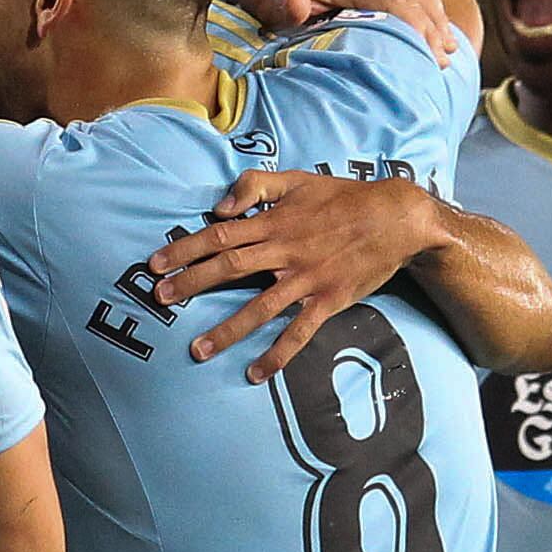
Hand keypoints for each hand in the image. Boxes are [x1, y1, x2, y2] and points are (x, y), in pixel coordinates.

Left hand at [151, 171, 440, 374]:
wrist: (396, 217)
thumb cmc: (343, 197)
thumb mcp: (298, 179)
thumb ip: (255, 185)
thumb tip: (219, 207)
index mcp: (274, 221)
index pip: (219, 235)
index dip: (185, 249)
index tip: (155, 263)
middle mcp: (285, 251)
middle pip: (229, 268)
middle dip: (191, 284)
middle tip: (159, 300)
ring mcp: (307, 279)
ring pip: (259, 308)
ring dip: (226, 329)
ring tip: (197, 349)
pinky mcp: (328, 300)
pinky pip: (299, 332)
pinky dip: (277, 354)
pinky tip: (256, 373)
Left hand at [225, 0, 463, 59]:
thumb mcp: (265, 3)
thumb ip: (283, 10)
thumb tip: (298, 8)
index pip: (396, 2)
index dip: (418, 29)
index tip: (433, 56)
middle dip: (433, 29)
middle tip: (445, 61)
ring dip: (434, 16)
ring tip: (448, 47)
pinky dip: (425, 2)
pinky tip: (434, 20)